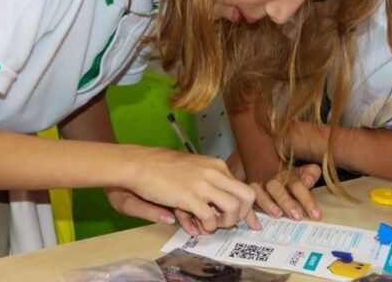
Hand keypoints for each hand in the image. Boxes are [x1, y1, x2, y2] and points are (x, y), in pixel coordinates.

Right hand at [123, 147, 260, 235]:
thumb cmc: (162, 168)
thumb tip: (219, 206)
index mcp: (216, 166)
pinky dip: (208, 227)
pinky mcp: (189, 196)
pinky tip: (199, 227)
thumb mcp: (193, 169)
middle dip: (244, 215)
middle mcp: (214, 173)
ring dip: (226, 222)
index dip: (249, 209)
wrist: (140, 164)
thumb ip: (209, 185)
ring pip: (233, 207)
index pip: (243, 187)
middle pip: (248, 196)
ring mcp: (203, 184)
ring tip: (212, 225)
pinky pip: (210, 217)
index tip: (252, 222)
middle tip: (230, 225)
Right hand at [251, 164, 322, 220]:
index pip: (297, 184)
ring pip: (259, 193)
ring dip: (268, 204)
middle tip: (297, 216)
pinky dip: (249, 214)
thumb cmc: (288, 179)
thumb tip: (310, 179)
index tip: (316, 215)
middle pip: (277, 188)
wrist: (264, 169)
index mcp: (287, 175)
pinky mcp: (247, 196)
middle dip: (286, 201)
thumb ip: (310, 173)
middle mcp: (271, 181)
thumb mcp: (301, 173)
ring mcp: (258, 187)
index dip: (306, 199)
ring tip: (277, 215)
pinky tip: (257, 226)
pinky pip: (245, 203)